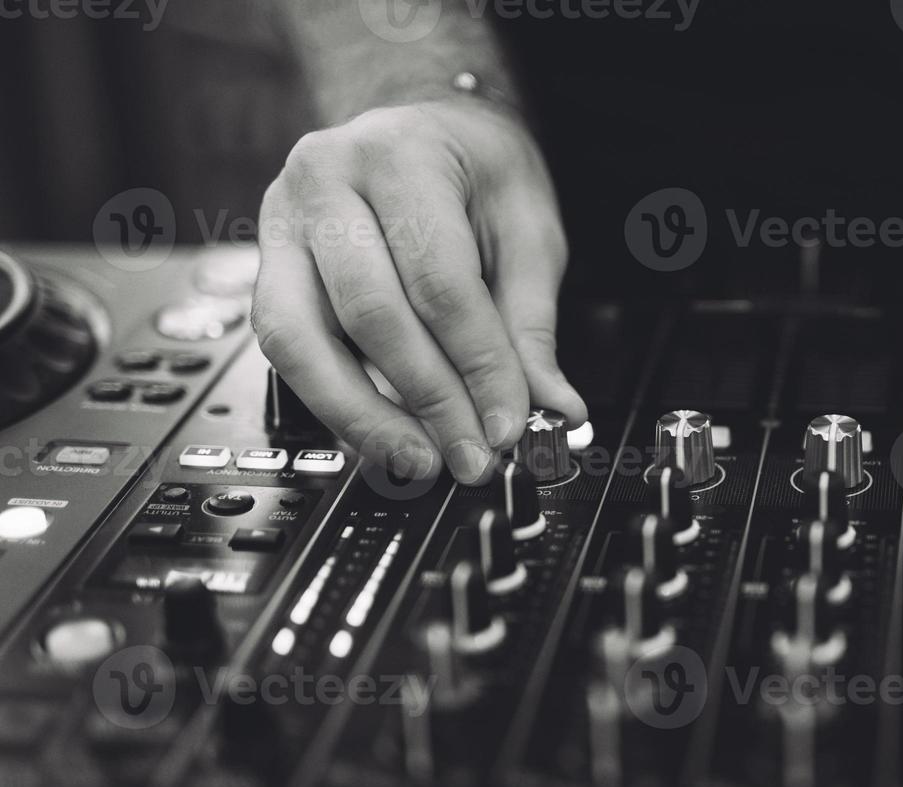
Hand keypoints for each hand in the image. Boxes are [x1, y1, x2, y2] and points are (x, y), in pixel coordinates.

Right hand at [250, 97, 585, 484]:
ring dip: (363, 416)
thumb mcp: (527, 230)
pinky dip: (334, 403)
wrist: (423, 128)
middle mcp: (322, 181)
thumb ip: (532, 324)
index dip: (477, 367)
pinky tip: (380, 436)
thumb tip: (553, 409)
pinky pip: (288, 349)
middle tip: (470, 456)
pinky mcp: (267, 268)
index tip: (506, 427)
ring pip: (300, 340)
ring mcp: (281, 225)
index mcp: (398, 155)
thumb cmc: (474, 169)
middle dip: (427, 402)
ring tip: (420, 461)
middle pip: (369, 314)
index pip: (440, 283)